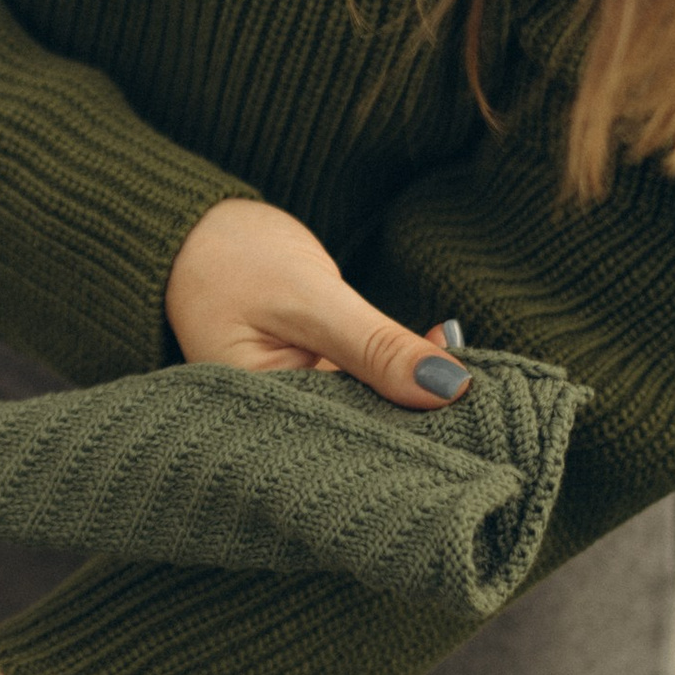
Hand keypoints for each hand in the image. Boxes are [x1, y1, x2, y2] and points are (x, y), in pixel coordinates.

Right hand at [167, 198, 468, 409]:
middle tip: (480, 393)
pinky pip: (366, 386)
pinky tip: (438, 350)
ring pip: (372, 410)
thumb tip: (453, 387)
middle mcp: (282, 424)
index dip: (412, 435)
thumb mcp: (306, 299)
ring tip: (470, 376)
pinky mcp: (314, 381)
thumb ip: (375, 346)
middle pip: (365, 436)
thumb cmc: (231, 260)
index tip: (469, 413)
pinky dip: (400, 370)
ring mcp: (299, 403)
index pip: (352, 446)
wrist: (195, 228)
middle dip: (421, 416)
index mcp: (262, 423)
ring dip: (417, 392)